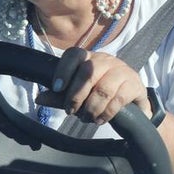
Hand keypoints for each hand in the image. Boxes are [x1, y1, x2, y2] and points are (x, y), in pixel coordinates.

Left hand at [35, 47, 149, 124]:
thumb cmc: (100, 94)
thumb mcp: (79, 95)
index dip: (64, 70)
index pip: (74, 54)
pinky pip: (118, 99)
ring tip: (87, 118)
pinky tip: (100, 119)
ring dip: (92, 108)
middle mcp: (106, 60)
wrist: (133, 100)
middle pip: (88, 72)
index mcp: (89, 58)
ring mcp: (122, 70)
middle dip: (76, 95)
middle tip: (71, 111)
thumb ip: (60, 97)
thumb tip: (39, 99)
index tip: (57, 88)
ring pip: (103, 88)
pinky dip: (106, 112)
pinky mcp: (134, 84)